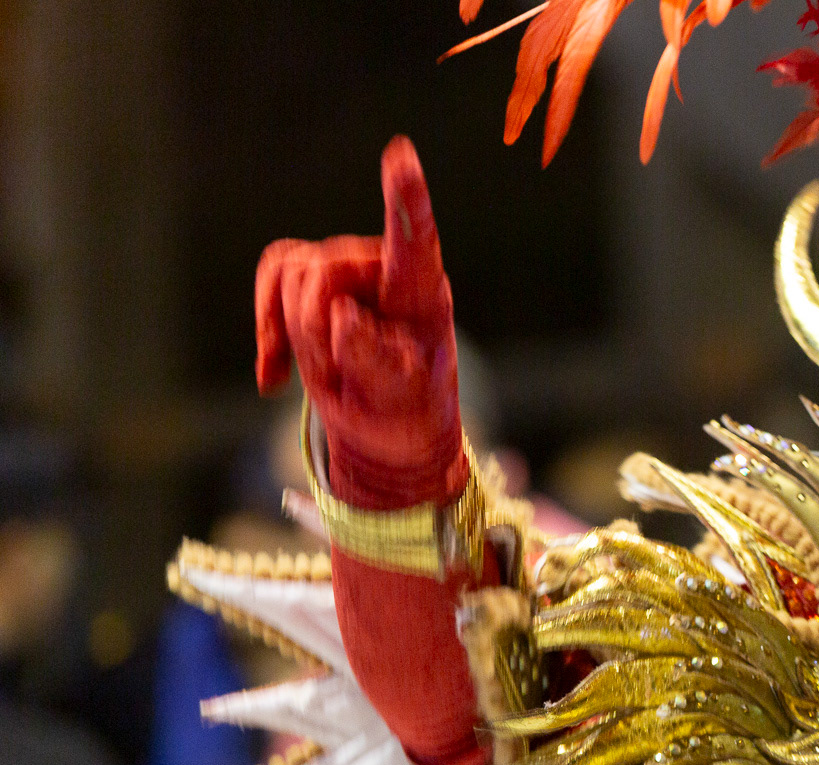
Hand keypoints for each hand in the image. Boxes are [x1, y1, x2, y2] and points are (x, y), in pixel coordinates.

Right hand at [254, 137, 461, 505]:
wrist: (385, 426)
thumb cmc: (406, 410)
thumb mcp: (401, 402)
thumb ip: (377, 363)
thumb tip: (343, 319)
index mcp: (421, 294)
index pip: (414, 242)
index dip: (406, 200)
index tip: (401, 154)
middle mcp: (383, 267)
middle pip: (321, 271)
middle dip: (313, 330)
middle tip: (338, 377)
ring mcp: (343, 267)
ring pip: (290, 276)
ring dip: (298, 338)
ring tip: (331, 373)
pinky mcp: (308, 276)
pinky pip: (270, 276)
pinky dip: (268, 331)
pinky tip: (274, 377)